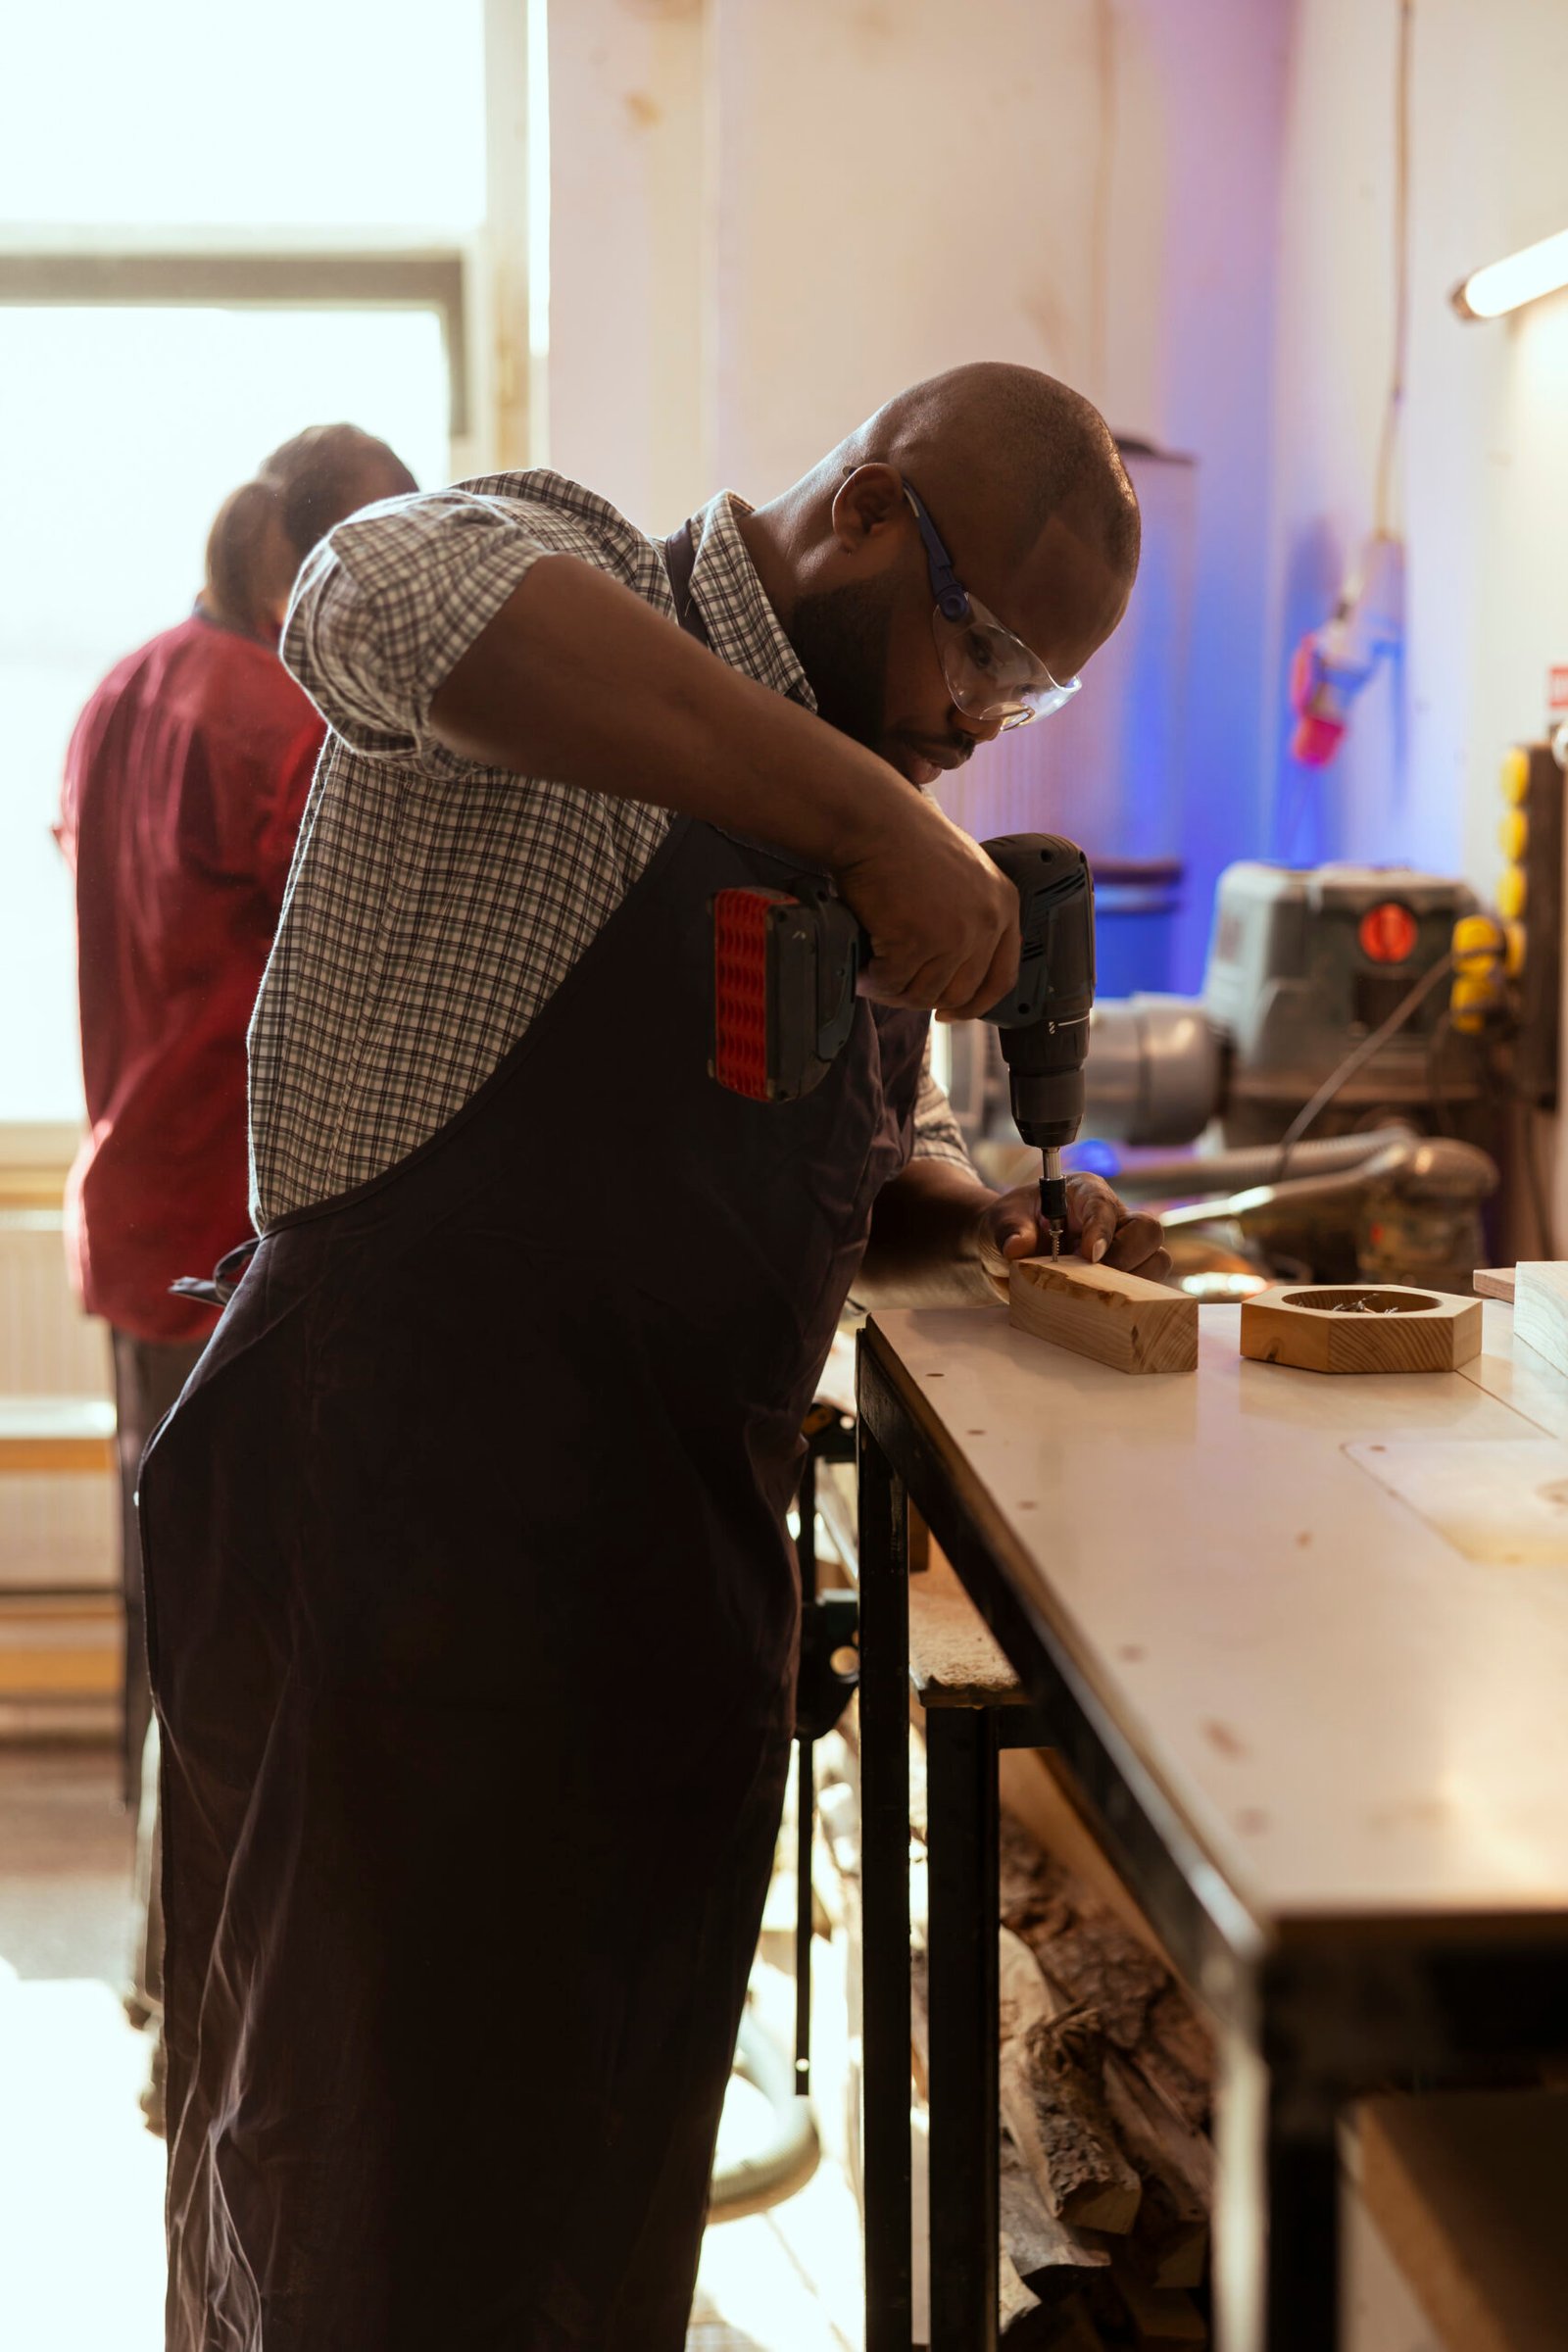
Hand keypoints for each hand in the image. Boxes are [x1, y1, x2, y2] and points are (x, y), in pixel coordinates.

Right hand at [833, 794, 1019, 1019]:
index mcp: (1003, 904)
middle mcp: (986, 922)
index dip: (975, 1004)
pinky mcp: (916, 941)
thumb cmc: (906, 838)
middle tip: (894, 989)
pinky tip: (861, 970)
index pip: (1002, 976)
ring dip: (894, 992)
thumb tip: (950, 965)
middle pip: (960, 992)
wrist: (874, 820)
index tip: (950, 1013)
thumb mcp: (963, 871)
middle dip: (923, 998)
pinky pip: (893, 982)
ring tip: (872, 978)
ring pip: (924, 993)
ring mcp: (954, 934)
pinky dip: (873, 982)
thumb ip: (969, 912)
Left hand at [974, 1172, 1170, 1299]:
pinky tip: (1099, 1308)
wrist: (1005, 1255)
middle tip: (1093, 1277)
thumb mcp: (1000, 1222)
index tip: (1089, 1254)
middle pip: (1148, 1231)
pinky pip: (1142, 1291)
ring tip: (1094, 1293)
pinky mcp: (1122, 1278)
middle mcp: (1112, 1219)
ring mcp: (1122, 1249)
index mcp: (1085, 1194)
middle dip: (1128, 1257)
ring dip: (1131, 1282)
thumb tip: (1017, 1247)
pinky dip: (1127, 1302)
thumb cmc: (1010, 1227)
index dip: (1102, 1229)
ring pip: (1155, 1261)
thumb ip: (1009, 1230)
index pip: (1105, 1206)